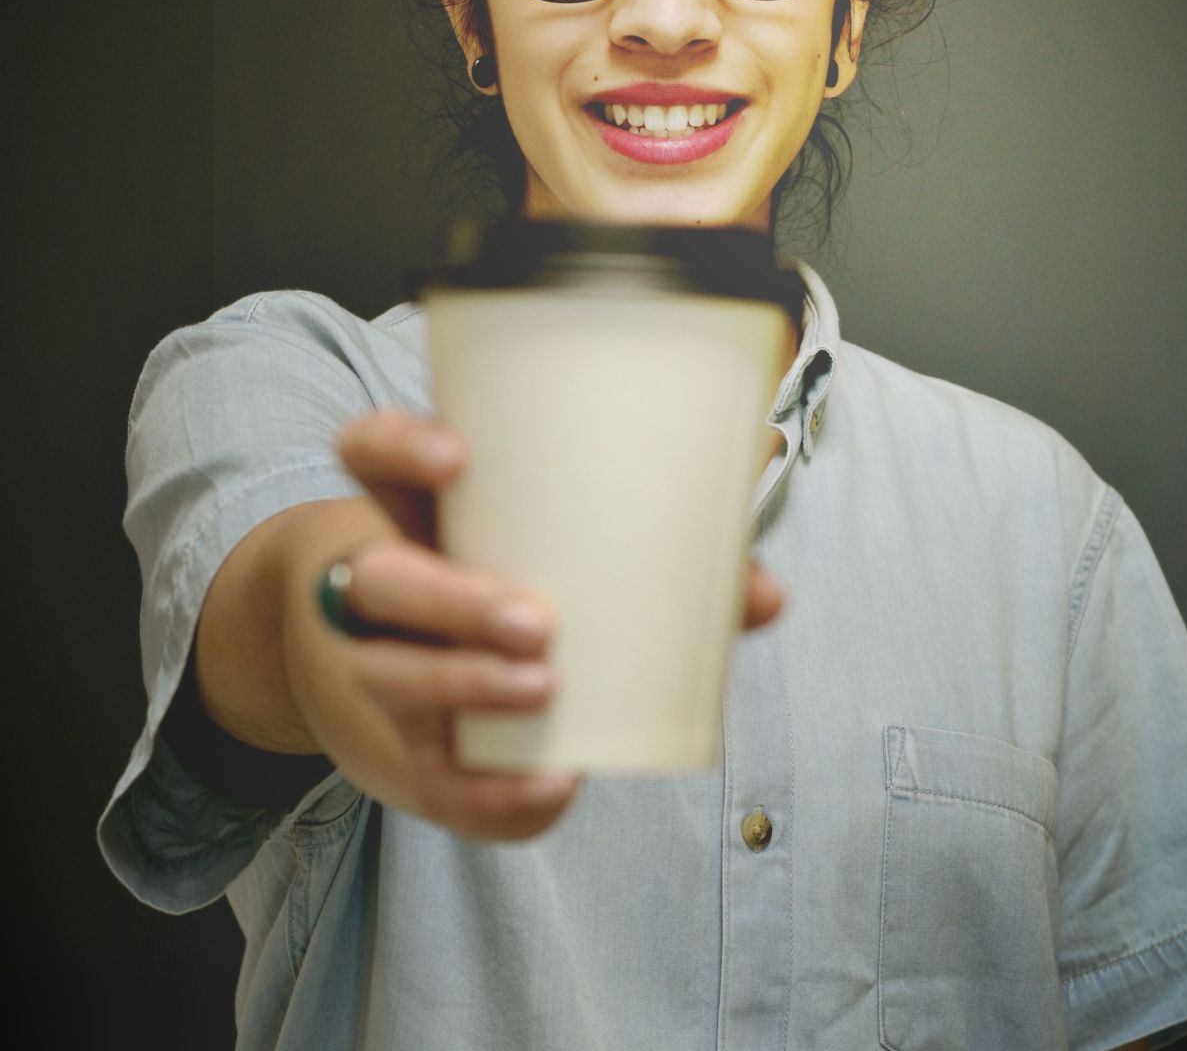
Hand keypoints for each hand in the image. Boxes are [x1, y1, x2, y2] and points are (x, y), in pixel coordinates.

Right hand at [303, 411, 782, 840]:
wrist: (402, 684)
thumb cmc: (506, 595)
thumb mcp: (550, 560)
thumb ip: (658, 566)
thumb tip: (766, 595)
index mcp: (412, 515)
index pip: (368, 457)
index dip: (397, 448)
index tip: (459, 458)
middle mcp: (376, 588)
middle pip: (376, 581)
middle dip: (452, 601)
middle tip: (539, 623)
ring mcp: (376, 670)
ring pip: (387, 675)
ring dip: (464, 686)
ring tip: (543, 691)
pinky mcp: (402, 750)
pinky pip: (428, 777)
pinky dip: (491, 791)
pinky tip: (553, 786)